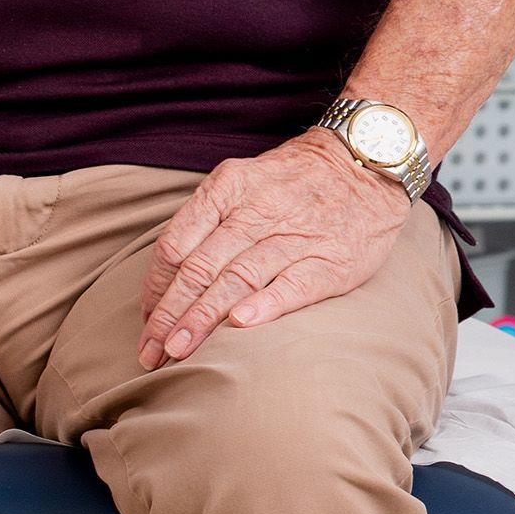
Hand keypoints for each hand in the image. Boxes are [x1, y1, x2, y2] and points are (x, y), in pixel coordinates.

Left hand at [140, 129, 413, 361]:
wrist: (367, 162)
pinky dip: (265, 304)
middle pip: (199, 267)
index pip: (176, 243)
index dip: (156, 289)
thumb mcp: (244, 181)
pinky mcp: (330, 260)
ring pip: (236, 278)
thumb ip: (207, 221)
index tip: (147, 322)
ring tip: (178, 351)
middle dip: (169, 314)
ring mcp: (295, 235)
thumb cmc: (296, 181)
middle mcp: (257, 210)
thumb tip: (168, 278)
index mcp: (228, 188)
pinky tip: (241, 325)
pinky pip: (293, 285)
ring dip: (202, 318)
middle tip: (150, 352)